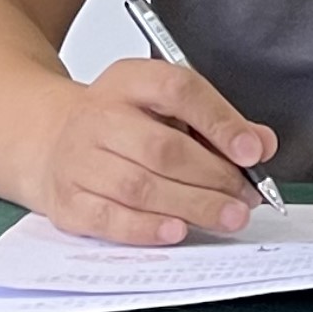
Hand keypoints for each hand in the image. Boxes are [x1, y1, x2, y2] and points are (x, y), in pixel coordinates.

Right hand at [32, 58, 276, 246]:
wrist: (52, 140)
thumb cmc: (123, 124)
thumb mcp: (167, 106)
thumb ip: (217, 122)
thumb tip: (260, 145)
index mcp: (130, 80)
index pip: (178, 91)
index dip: (220, 122)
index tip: (252, 152)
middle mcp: (98, 115)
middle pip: (162, 148)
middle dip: (213, 177)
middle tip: (245, 196)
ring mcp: (77, 159)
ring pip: (139, 187)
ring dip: (191, 206)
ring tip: (227, 216)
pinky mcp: (66, 200)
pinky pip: (109, 219)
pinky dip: (147, 228)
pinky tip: (178, 230)